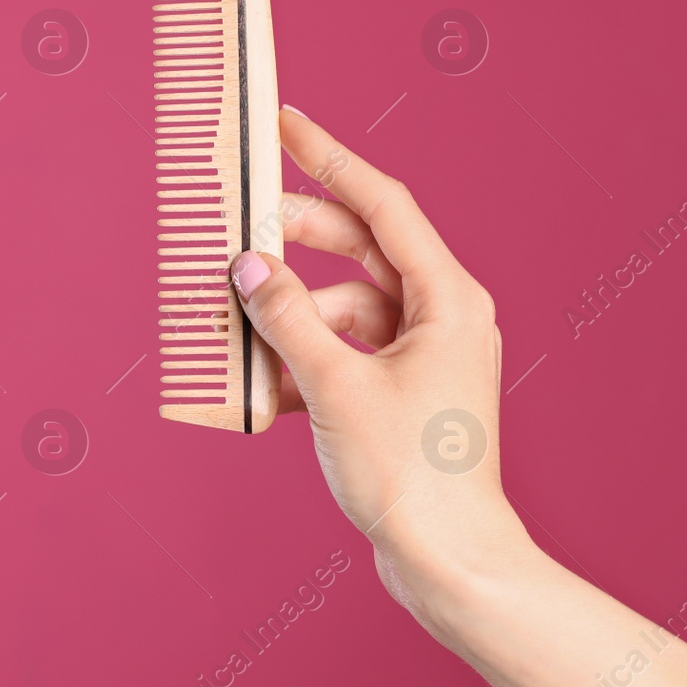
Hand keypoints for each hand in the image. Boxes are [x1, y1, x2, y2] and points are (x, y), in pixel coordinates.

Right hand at [229, 108, 535, 628]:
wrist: (449, 561)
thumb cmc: (411, 476)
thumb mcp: (335, 386)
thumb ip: (286, 317)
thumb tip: (249, 265)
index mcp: (447, 297)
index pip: (381, 202)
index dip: (329, 158)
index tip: (287, 124)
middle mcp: (443, 316)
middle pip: (359, 251)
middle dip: (295, 244)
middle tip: (237, 232)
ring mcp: (425, 356)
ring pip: (345, 308)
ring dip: (291, 320)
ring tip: (239, 335)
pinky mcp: (406, 394)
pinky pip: (347, 355)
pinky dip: (307, 363)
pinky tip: (264, 390)